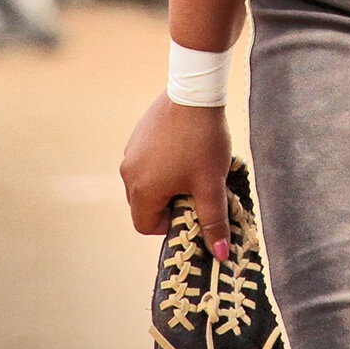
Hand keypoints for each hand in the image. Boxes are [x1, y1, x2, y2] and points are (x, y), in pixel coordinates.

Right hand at [120, 94, 233, 259]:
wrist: (195, 93)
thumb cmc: (202, 142)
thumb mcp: (211, 185)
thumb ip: (213, 222)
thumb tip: (220, 256)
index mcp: (142, 190)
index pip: (147, 226)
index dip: (171, 224)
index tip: (193, 209)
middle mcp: (129, 173)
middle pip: (144, 205)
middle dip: (169, 204)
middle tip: (195, 190)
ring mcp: (130, 152)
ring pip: (146, 182)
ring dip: (166, 183)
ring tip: (192, 167)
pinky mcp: (137, 135)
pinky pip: (146, 161)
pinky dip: (162, 164)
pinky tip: (185, 148)